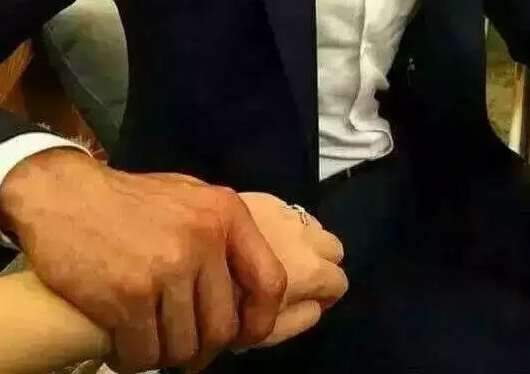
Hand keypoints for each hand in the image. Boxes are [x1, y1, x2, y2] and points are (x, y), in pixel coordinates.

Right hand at [0, 150, 285, 372]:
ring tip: (147, 339)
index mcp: (225, 214)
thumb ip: (220, 235)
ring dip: (164, 354)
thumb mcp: (188, 198)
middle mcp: (203, 239)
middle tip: (181, 345)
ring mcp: (167, 267)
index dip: (260, 321)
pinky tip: (121, 342)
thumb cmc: (128, 200)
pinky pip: (143, 354)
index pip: (270, 282)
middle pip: (221, 327)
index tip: (241, 335)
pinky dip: (132, 358)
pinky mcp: (128, 294)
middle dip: (201, 348)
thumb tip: (242, 289)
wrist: (63, 193)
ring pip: (182, 347)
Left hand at [185, 193, 347, 372]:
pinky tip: (260, 236)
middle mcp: (305, 236)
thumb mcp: (264, 330)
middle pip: (333, 248)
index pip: (339, 282)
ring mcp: (286, 213)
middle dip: (321, 262)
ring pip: (313, 226)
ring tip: (277, 254)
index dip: (325, 296)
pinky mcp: (265, 198)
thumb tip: (316, 305)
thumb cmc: (225, 301)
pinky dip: (284, 224)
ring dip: (304, 240)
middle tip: (294, 277)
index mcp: (310, 270)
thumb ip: (300, 319)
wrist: (190, 249)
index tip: (302, 301)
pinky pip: (288, 210)